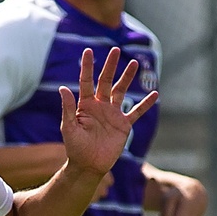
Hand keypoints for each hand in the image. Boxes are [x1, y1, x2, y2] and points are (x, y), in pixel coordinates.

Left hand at [59, 48, 157, 178]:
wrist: (89, 165)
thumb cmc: (75, 147)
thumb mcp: (69, 127)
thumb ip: (68, 108)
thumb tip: (62, 88)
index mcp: (85, 104)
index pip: (86, 81)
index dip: (87, 66)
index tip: (88, 51)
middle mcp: (100, 105)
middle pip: (106, 81)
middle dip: (110, 66)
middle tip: (115, 50)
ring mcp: (113, 114)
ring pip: (121, 91)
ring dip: (127, 77)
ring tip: (134, 63)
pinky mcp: (124, 125)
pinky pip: (136, 111)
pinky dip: (145, 104)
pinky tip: (154, 93)